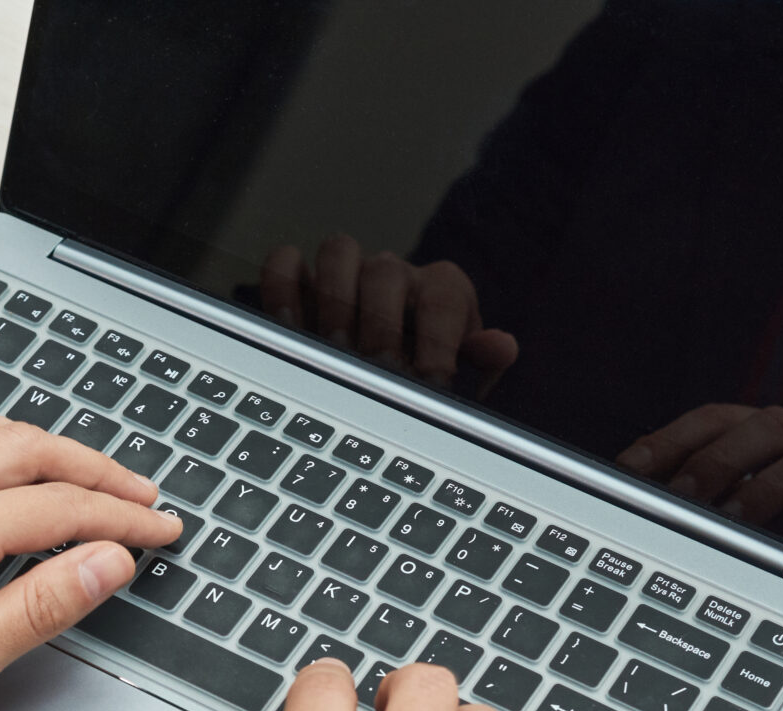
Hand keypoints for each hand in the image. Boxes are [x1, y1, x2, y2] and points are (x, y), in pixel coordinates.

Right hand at [260, 236, 518, 396]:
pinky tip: (288, 328)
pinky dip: (282, 286)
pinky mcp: (302, 290)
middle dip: (381, 326)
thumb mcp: (465, 384)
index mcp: (442, 290)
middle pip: (385, 269)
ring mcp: (347, 277)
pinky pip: (285, 263)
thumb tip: (500, 345)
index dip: (437, 340)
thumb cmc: (429, 386)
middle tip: (377, 371)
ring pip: (337, 250)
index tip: (429, 384)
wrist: (388, 386)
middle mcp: (395, 274)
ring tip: (334, 352)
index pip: (442, 296)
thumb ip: (484, 366)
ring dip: (333, 302)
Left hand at [619, 404, 782, 570]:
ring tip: (734, 523)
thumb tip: (626, 505)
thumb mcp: (724, 513)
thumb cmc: (780, 535)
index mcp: (765, 438)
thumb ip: (684, 501)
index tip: (629, 471)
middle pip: (769, 428)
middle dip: (719, 459)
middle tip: (679, 496)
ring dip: (771, 489)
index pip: (715, 419)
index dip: (671, 439)